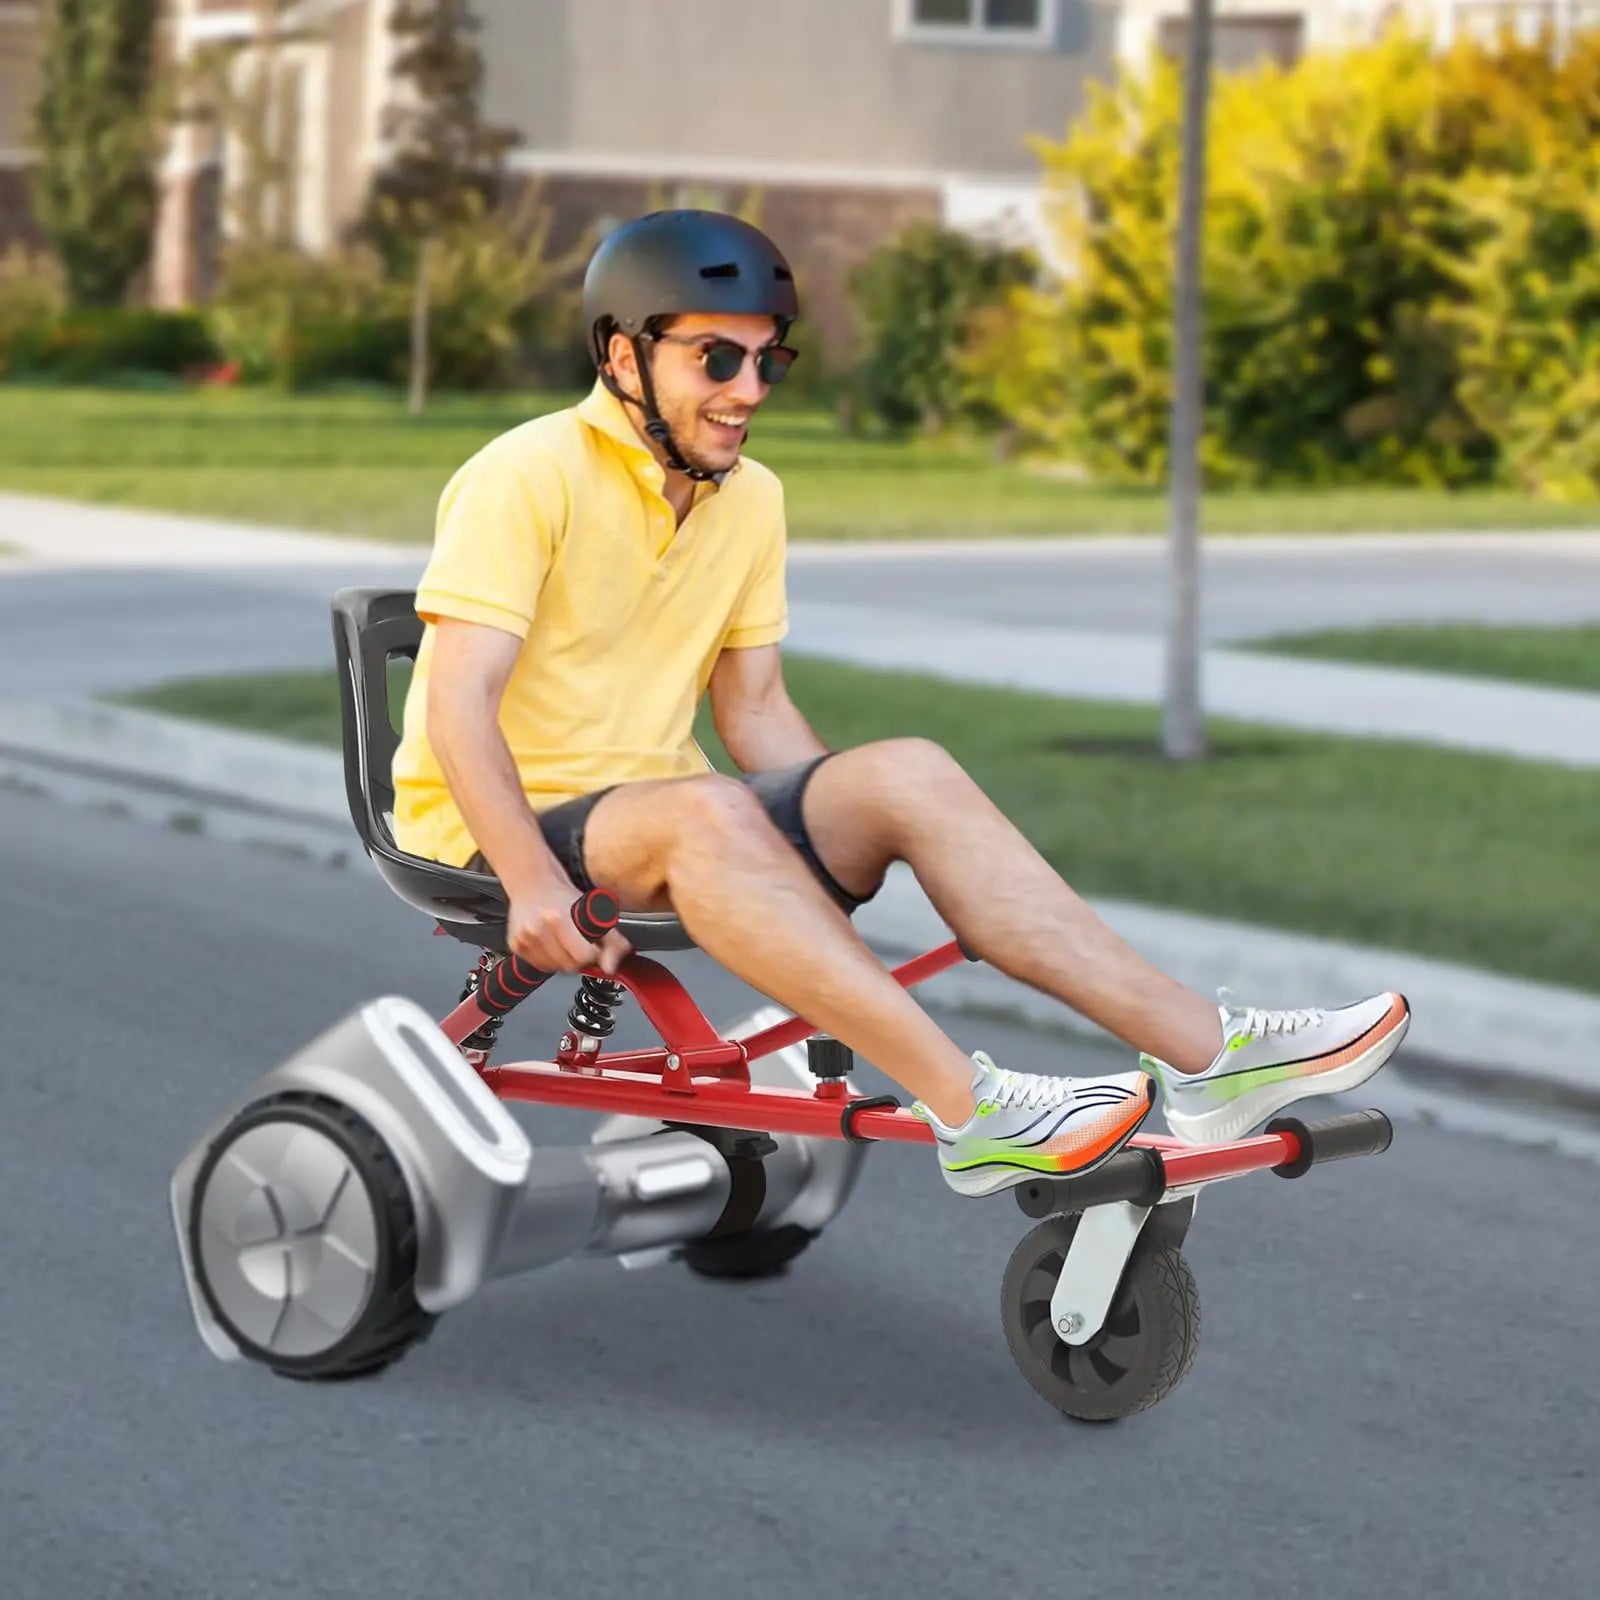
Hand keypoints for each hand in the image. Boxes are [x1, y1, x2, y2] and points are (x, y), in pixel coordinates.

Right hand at [506, 875, 631, 975]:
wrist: (532, 883)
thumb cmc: (562, 895)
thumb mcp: (595, 911)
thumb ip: (612, 941)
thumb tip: (610, 968)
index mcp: (558, 919)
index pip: (583, 957)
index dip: (593, 953)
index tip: (593, 945)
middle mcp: (538, 930)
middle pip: (569, 965)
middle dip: (579, 957)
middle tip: (579, 941)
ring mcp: (524, 940)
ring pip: (554, 968)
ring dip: (564, 960)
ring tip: (565, 940)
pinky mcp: (515, 946)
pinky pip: (540, 966)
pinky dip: (549, 959)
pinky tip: (552, 943)